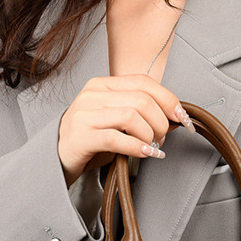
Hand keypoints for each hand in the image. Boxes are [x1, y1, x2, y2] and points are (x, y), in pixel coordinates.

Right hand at [58, 74, 194, 185]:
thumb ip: (141, 113)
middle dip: (161, 122)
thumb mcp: (116, 120)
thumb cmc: (90, 139)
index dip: (169, 100)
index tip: (182, 118)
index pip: (143, 82)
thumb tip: (176, 116)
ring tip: (151, 147)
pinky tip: (145, 154)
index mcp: (102, 85)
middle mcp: (92, 95)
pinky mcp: (80, 137)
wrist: (57, 157)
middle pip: (141, 100)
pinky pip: (116, 139)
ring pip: (131, 117)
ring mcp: (84, 115)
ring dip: (149, 135)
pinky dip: (137, 148)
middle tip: (162, 138)